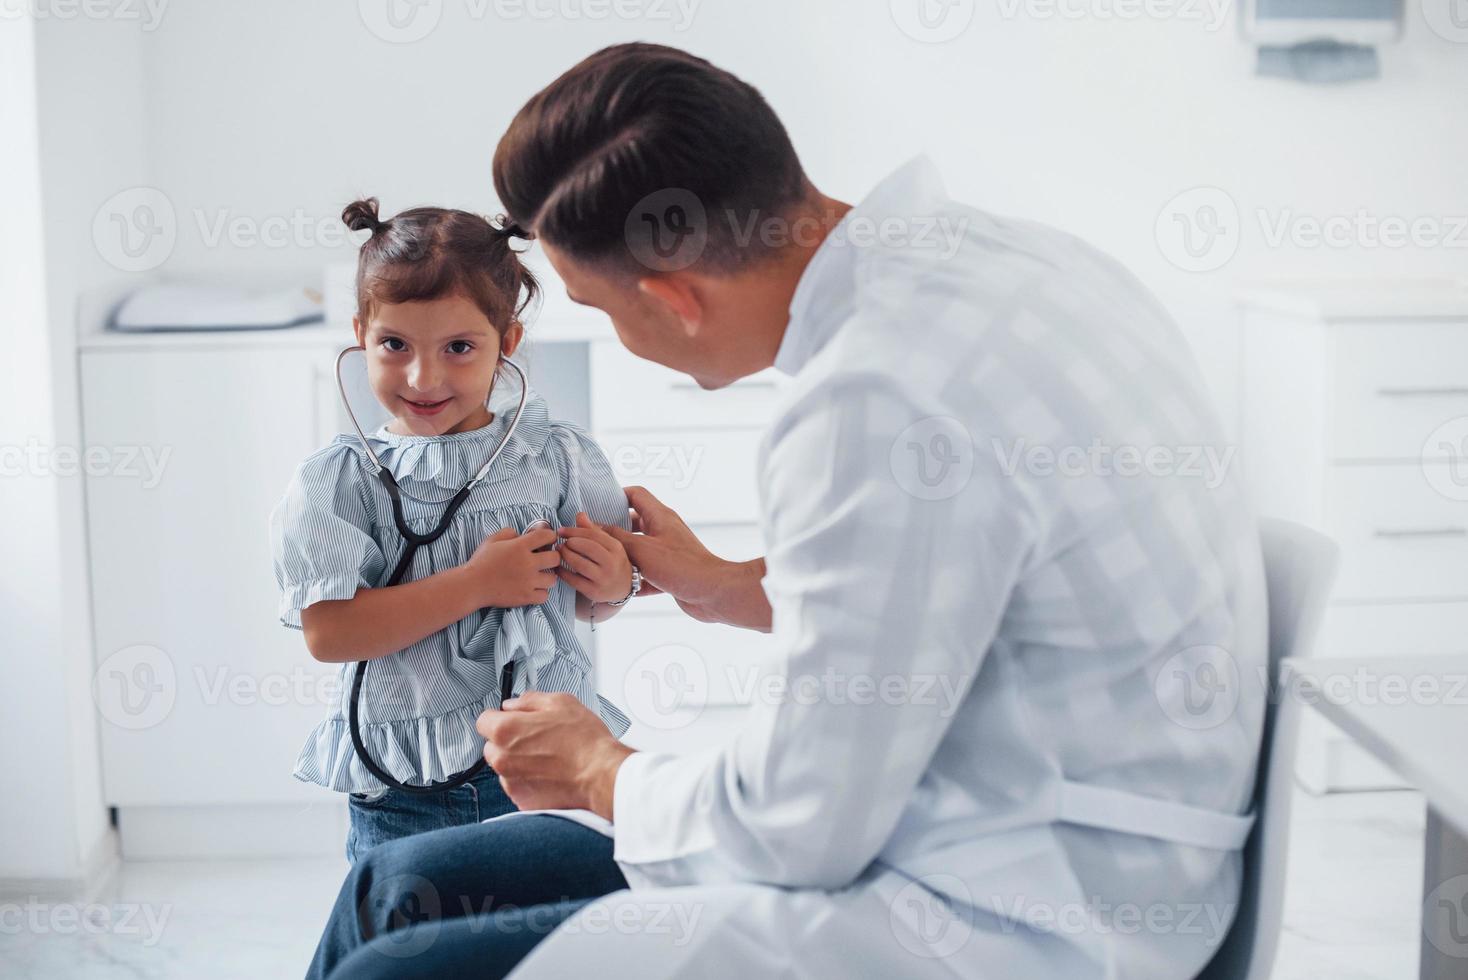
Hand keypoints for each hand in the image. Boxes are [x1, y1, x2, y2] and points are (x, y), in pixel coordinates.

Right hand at [465, 526, 560, 606]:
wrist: (472, 585)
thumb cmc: (481, 561)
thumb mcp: (493, 539)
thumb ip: (510, 533)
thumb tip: (523, 535)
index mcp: (520, 546)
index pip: (547, 536)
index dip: (549, 537)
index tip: (546, 541)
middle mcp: (527, 563)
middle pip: (556, 558)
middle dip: (552, 557)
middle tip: (544, 560)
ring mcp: (528, 582)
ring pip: (553, 579)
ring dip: (547, 577)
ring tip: (538, 576)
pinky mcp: (526, 597)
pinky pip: (545, 595)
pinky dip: (540, 593)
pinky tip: (532, 588)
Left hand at [475, 691, 633, 818]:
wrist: (601, 775)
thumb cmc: (585, 741)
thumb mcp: (560, 703)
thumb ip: (530, 700)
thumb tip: (515, 704)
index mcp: (506, 731)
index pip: (483, 721)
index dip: (498, 717)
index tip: (510, 719)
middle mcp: (502, 759)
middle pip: (491, 746)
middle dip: (507, 741)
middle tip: (534, 738)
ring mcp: (511, 783)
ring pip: (505, 768)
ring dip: (517, 762)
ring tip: (546, 757)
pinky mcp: (523, 801)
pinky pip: (517, 786)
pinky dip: (528, 781)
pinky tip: (549, 773)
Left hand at [555, 512, 632, 601]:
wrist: (623, 588)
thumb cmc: (613, 561)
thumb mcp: (608, 545)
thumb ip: (593, 530)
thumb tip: (579, 514)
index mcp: (616, 548)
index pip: (592, 534)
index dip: (574, 531)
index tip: (561, 530)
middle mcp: (612, 563)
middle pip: (586, 547)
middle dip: (570, 543)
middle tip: (560, 542)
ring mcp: (603, 578)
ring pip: (579, 564)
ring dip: (565, 556)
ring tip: (559, 552)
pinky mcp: (594, 592)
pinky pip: (574, 580)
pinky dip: (563, 572)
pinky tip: (558, 568)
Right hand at [600, 486, 727, 614]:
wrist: (713, 592)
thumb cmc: (681, 566)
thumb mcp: (642, 549)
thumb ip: (615, 538)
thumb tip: (592, 525)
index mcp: (660, 517)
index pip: (636, 494)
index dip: (616, 496)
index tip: (597, 505)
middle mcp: (664, 531)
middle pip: (634, 523)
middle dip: (613, 530)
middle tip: (592, 537)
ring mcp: (667, 552)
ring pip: (638, 550)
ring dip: (622, 556)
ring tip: (601, 562)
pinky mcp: (670, 572)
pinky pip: (646, 572)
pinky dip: (634, 579)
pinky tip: (619, 587)